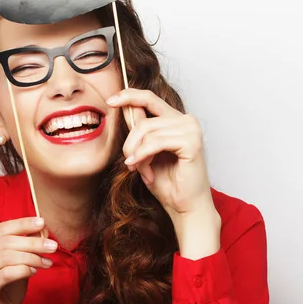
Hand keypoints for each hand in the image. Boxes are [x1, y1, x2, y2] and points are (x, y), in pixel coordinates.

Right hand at [0, 217, 57, 303]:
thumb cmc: (4, 290)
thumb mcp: (15, 263)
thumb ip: (23, 245)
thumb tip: (41, 227)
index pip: (1, 228)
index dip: (23, 224)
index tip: (43, 223)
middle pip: (5, 242)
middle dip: (33, 242)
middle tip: (53, 246)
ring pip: (7, 256)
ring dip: (32, 257)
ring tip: (47, 263)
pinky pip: (6, 273)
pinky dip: (24, 270)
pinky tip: (34, 272)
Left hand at [107, 88, 217, 221]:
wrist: (185, 207)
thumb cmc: (168, 184)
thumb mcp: (145, 152)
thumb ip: (139, 130)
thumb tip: (126, 107)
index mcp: (176, 120)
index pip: (149, 98)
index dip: (129, 96)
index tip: (110, 100)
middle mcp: (186, 120)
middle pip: (143, 121)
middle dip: (130, 143)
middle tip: (130, 163)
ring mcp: (191, 129)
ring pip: (147, 131)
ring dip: (138, 154)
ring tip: (142, 171)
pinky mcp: (192, 142)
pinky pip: (155, 142)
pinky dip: (144, 156)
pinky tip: (143, 170)